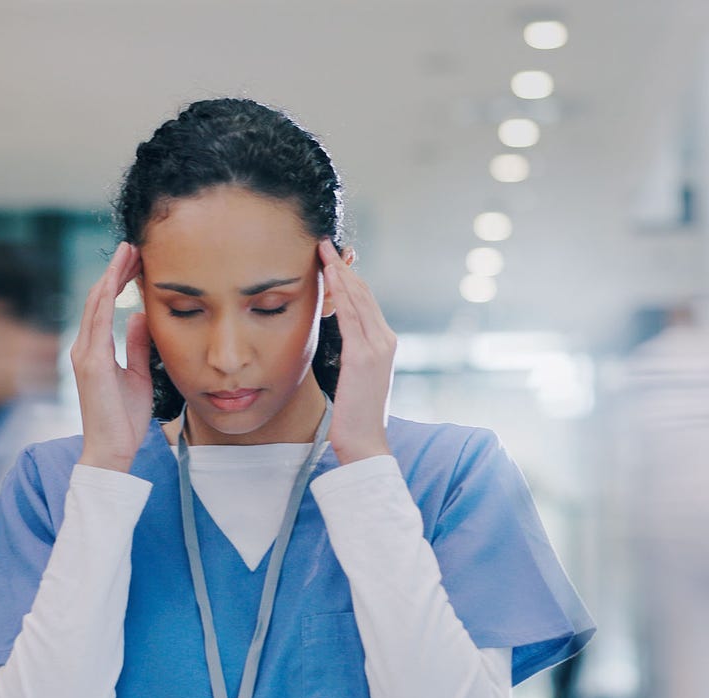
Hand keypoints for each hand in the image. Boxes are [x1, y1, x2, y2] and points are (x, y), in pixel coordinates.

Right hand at [71, 243, 153, 471]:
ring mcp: (85, 354)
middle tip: (132, 246)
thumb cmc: (124, 419)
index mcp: (95, 351)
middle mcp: (85, 348)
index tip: (134, 261)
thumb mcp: (138, 374)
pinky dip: (106, 299)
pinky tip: (115, 280)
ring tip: (127, 253)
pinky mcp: (92, 363)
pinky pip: (98, 323)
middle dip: (115, 270)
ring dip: (111, 276)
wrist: (112, 450)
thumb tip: (141, 316)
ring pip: (95, 304)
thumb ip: (137, 345)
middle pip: (98, 298)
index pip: (105, 306)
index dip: (118, 280)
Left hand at [319, 240, 394, 464]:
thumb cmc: (355, 414)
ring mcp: (377, 347)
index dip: (348, 276)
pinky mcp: (363, 357)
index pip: (366, 300)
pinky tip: (329, 277)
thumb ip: (352, 352)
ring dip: (339, 272)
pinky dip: (340, 294)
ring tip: (322, 251)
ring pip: (358, 299)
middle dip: (343, 266)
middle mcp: (386, 340)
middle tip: (324, 244)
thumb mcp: (356, 377)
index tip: (331, 258)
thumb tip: (340, 337)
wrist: (365, 443)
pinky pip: (350, 317)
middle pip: (363, 293)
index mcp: (385, 343)